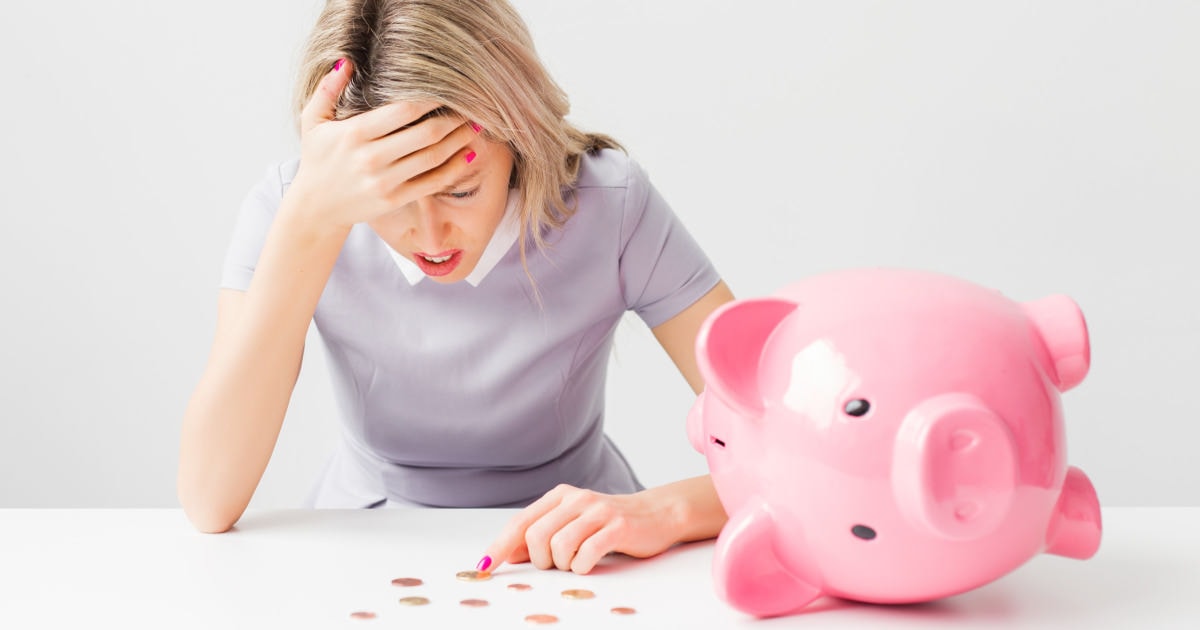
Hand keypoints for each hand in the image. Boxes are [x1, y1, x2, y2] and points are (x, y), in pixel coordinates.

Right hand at [289, 59, 479, 228]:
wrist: (316, 207)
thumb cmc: (318, 159)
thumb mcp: (313, 121)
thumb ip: (327, 89)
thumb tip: (348, 61)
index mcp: (355, 134)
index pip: (403, 111)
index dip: (430, 98)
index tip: (448, 88)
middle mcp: (372, 158)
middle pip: (425, 133)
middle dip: (453, 118)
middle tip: (471, 106)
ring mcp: (385, 181)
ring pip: (433, 157)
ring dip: (459, 140)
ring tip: (476, 126)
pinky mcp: (395, 200)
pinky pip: (432, 183)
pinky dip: (455, 168)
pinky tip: (469, 154)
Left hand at [479, 484, 682, 574]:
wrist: (656, 514)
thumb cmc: (609, 523)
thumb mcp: (572, 524)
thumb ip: (541, 534)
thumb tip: (508, 554)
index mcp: (560, 496)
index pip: (521, 522)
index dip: (501, 546)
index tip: (485, 566)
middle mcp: (576, 499)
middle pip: (536, 537)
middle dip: (541, 560)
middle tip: (557, 563)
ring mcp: (597, 511)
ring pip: (559, 546)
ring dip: (564, 564)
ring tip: (577, 561)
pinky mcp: (617, 527)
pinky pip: (586, 554)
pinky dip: (582, 566)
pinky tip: (590, 562)